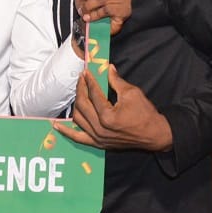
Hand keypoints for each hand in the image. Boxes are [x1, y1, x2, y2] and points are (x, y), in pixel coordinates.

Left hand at [53, 66, 172, 151]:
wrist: (154, 135)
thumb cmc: (145, 114)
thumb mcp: (132, 93)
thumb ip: (116, 81)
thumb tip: (107, 68)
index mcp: (108, 116)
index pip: (93, 94)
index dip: (89, 81)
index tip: (86, 72)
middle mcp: (100, 128)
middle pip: (82, 105)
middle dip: (80, 89)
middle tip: (81, 79)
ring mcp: (98, 138)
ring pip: (78, 119)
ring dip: (75, 105)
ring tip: (78, 92)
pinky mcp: (98, 143)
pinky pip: (78, 138)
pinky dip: (67, 132)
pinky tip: (56, 125)